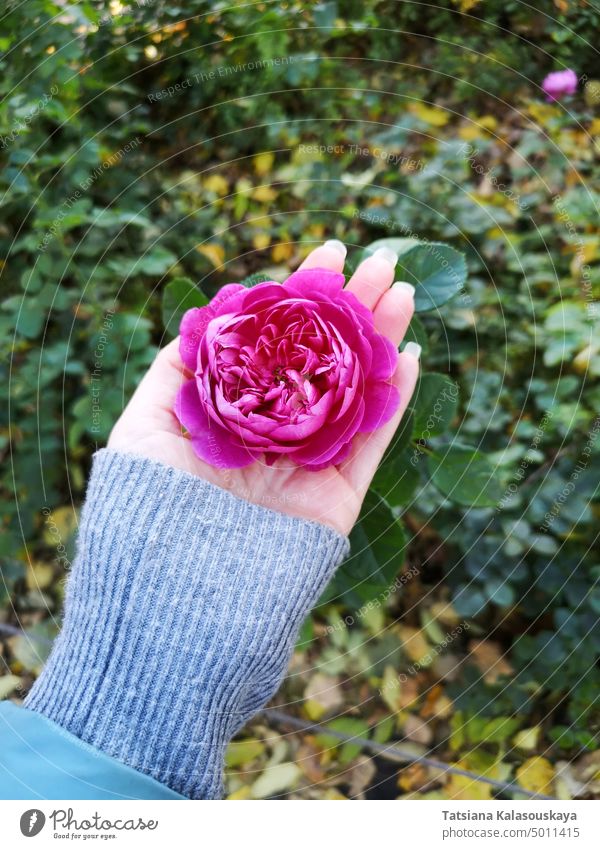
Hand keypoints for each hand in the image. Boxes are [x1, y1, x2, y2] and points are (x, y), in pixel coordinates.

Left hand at [108, 241, 418, 534]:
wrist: (173, 590)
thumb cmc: (146, 505)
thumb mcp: (145, 424)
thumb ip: (177, 371)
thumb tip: (211, 319)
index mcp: (234, 411)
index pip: (276, 342)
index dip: (304, 297)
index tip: (329, 254)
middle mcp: (274, 431)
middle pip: (322, 359)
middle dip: (353, 309)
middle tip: (383, 262)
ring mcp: (308, 463)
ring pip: (354, 390)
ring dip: (381, 340)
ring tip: (405, 292)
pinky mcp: (337, 497)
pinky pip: (371, 440)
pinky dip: (393, 399)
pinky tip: (406, 354)